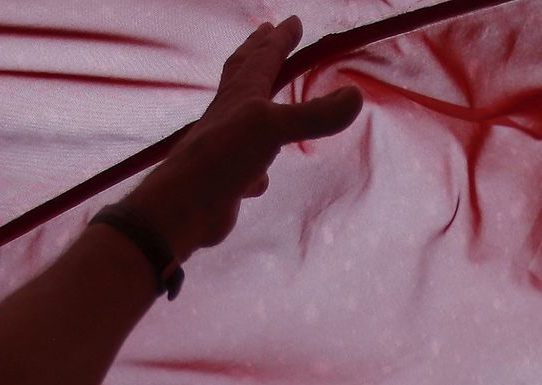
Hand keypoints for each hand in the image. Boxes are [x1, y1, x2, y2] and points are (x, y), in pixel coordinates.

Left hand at [123, 17, 362, 259]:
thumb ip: (315, 115)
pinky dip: (259, 163)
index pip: (264, 58)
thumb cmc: (223, 158)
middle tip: (267, 33)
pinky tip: (262, 177)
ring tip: (263, 96)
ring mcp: (227, 145)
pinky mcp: (229, 176)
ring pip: (244, 116)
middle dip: (258, 51)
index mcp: (241, 95)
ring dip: (255, 100)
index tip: (293, 21)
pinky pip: (248, 164)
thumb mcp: (274, 129)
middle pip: (243, 73)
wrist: (185, 205)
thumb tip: (356, 95)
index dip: (281, 39)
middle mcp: (231, 113)